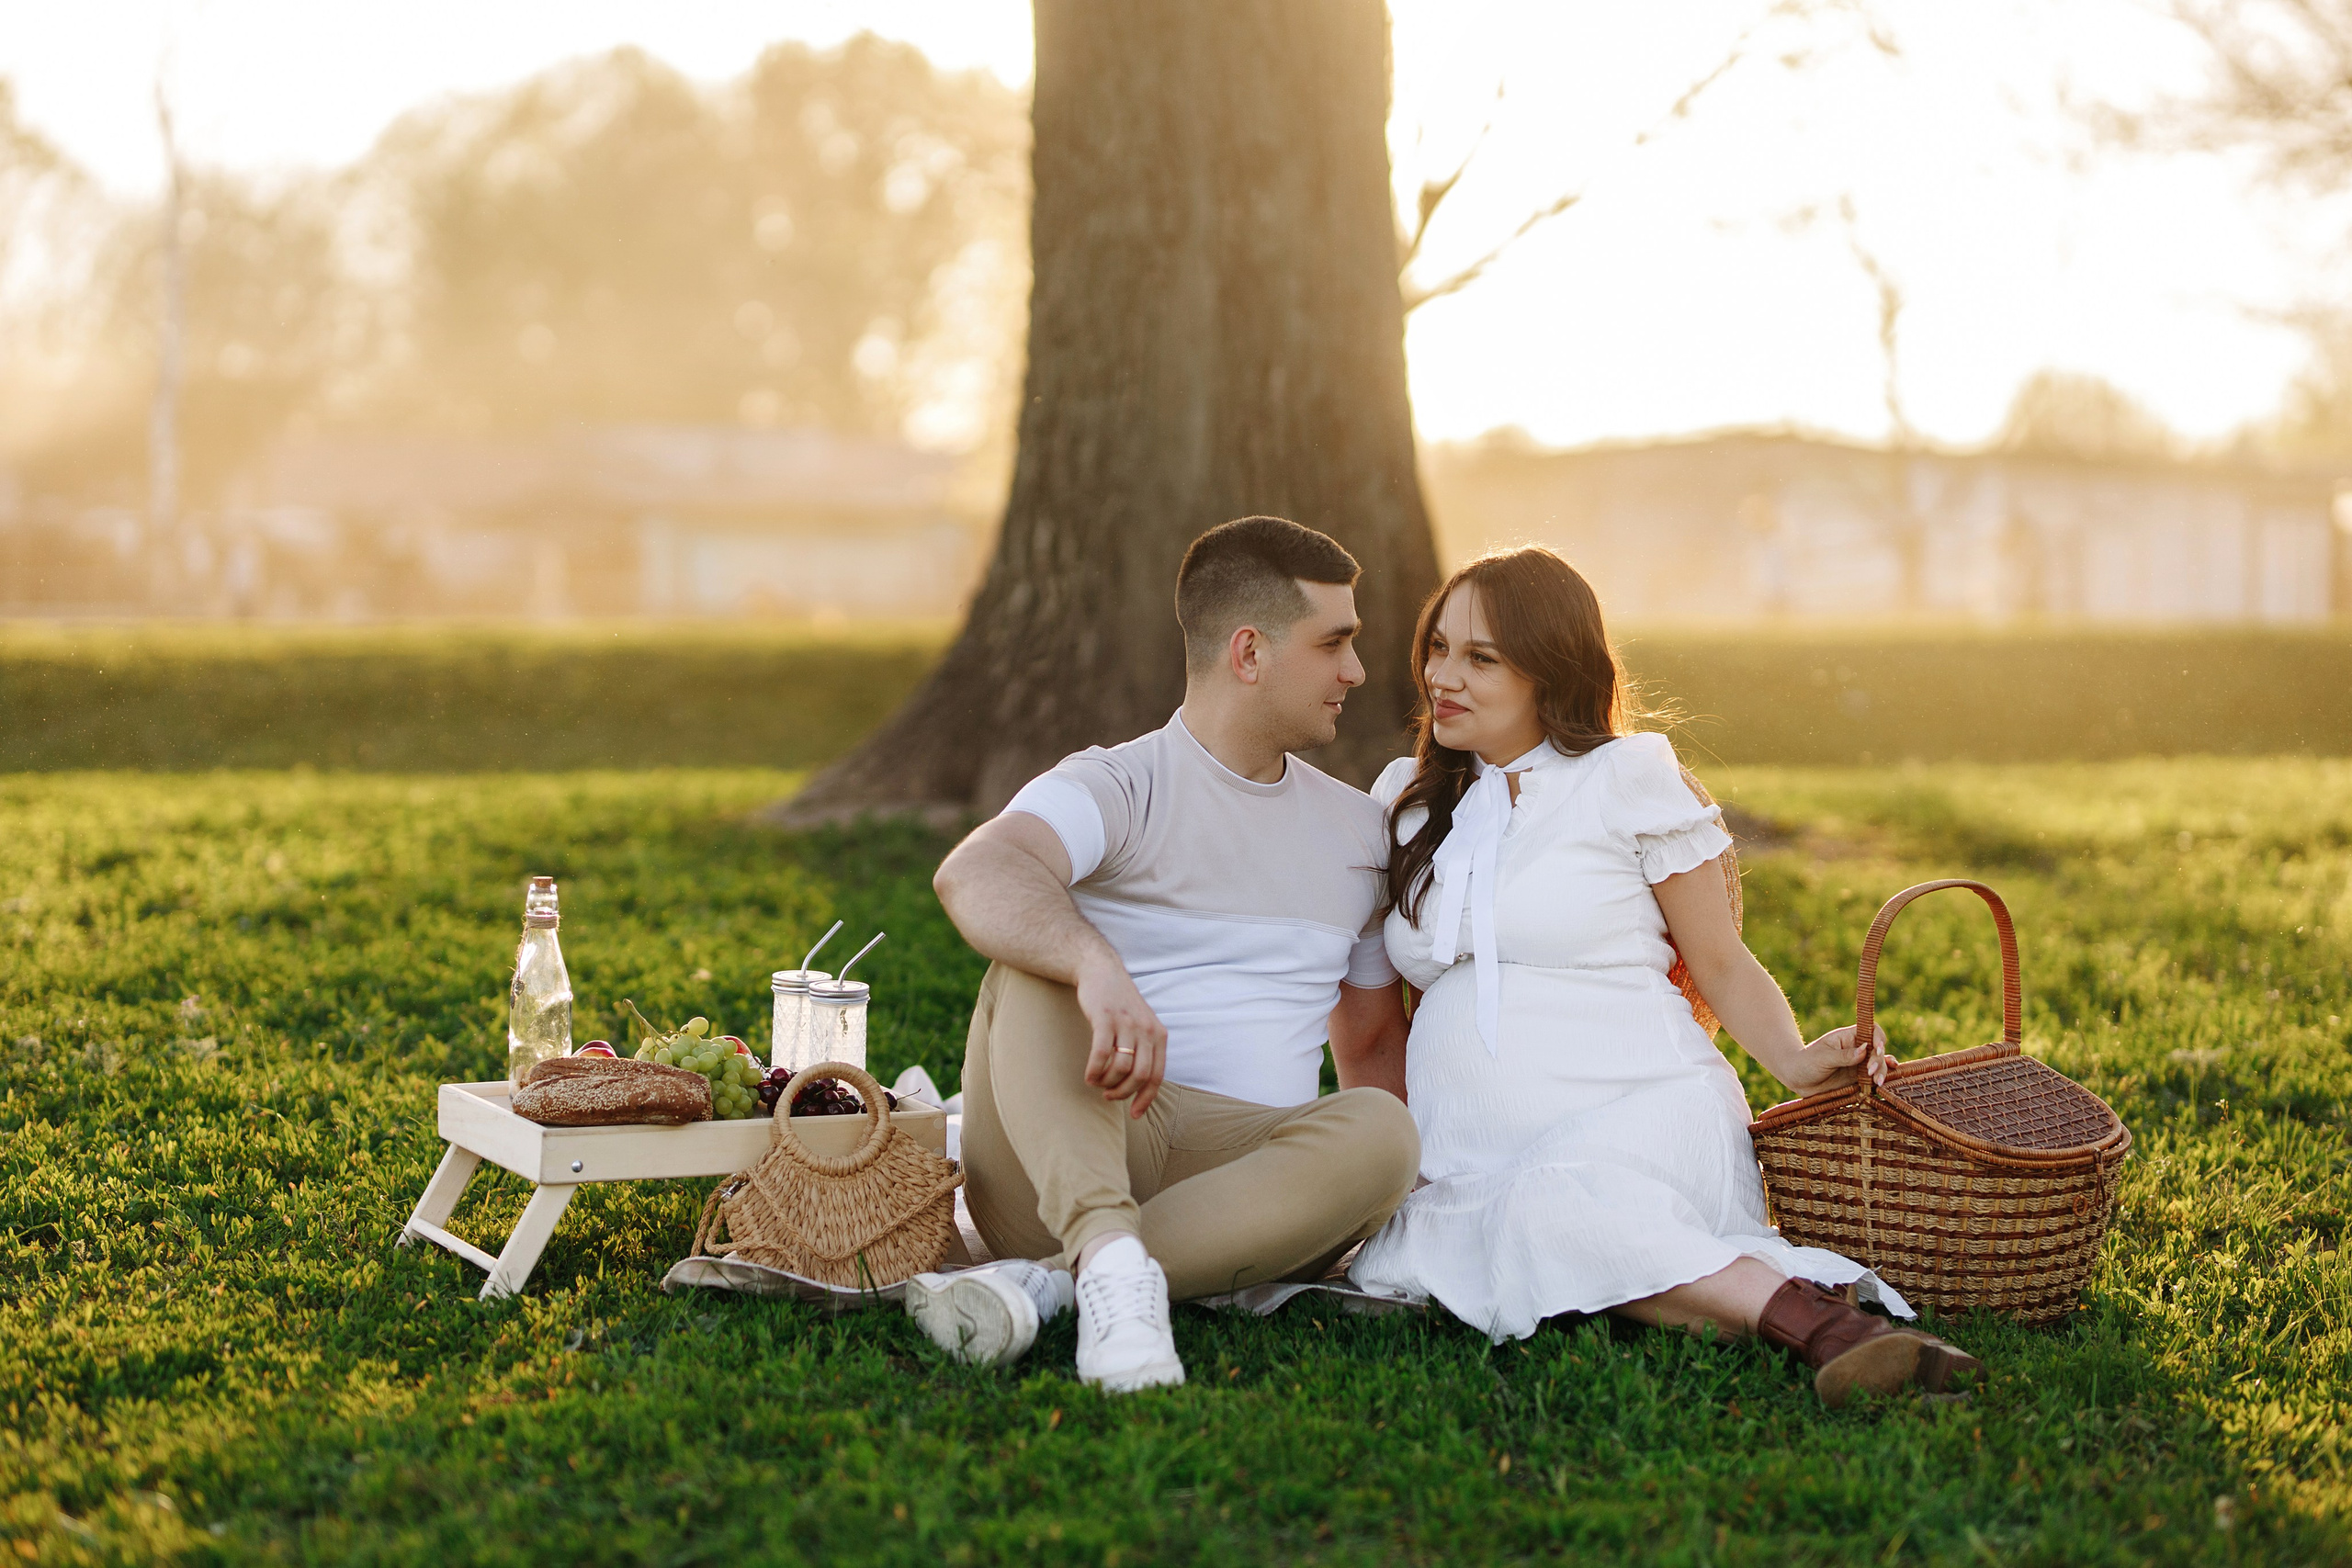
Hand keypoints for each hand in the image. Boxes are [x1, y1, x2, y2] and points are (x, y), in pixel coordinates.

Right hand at [1074, 950, 1167, 1117]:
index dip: (1145, 1099)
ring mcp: (1126, 1024)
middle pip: (1139, 1076)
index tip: (1134, 1115)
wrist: (1102, 972)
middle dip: (1123, 1093)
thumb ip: (1145, 1051)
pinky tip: (1089, 1076)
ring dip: (1106, 1083)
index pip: (1157, 1076)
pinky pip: (1101, 1054)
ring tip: (1097, 1083)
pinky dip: (1094, 1071)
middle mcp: (1146, 1030)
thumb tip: (1141, 1087)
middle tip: (1109, 1096)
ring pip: (1121, 1067)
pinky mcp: (1105, 1018)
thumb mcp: (1142, 1026)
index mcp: (1158, 1035)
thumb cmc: (1121, 1005)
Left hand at [1779, 1022, 1888, 1094]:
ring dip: (1882, 1071)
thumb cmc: (1806, 1063)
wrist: (1797, 1079)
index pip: (1870, 1030)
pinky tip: (1885, 1082)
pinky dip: (1882, 1078)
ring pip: (1879, 1064)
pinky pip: (1874, 1077)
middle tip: (1870, 1071)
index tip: (1877, 1049)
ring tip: (1878, 1082)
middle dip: (1878, 1060)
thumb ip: (1843, 1056)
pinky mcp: (1858, 1079)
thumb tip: (1865, 1050)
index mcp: (1847, 1037)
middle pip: (1877, 1049)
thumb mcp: (1823, 1058)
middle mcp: (1856, 1049)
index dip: (1878, 1037)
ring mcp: (1859, 1064)